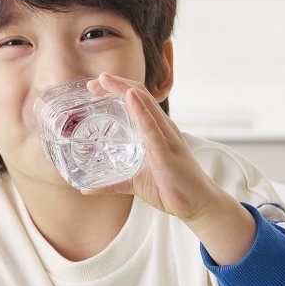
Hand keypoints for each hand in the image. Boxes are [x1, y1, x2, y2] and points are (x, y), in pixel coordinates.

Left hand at [85, 72, 218, 219]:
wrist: (197, 204)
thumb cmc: (171, 189)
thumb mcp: (135, 183)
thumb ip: (112, 183)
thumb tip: (86, 188)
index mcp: (157, 130)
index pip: (137, 100)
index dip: (116, 89)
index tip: (94, 88)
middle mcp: (163, 128)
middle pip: (140, 95)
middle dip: (116, 84)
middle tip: (94, 82)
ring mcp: (167, 138)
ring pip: (146, 105)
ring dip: (124, 90)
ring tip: (106, 81)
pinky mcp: (167, 152)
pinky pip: (152, 129)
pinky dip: (141, 112)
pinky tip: (131, 98)